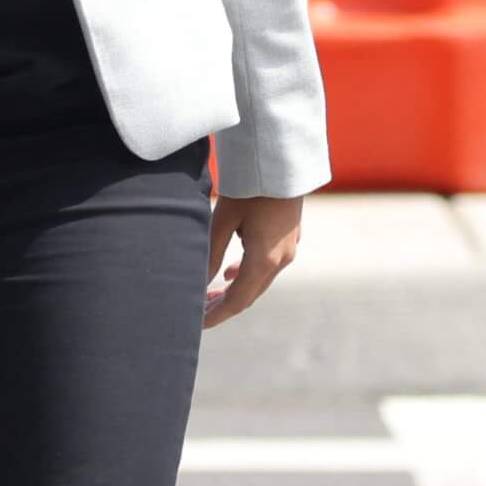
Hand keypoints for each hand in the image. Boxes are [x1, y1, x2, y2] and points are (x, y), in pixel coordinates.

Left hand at [203, 193, 301, 327]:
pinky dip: (247, 275)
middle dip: (223, 306)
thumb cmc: (249, 187)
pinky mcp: (289, 238)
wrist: (282, 161)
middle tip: (197, 313)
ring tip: (209, 295)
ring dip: (235, 290)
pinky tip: (231, 273)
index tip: (197, 324)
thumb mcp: (223, 219)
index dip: (217, 314)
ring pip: (259, 281)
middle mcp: (281, 259)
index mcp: (265, 259)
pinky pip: (267, 266)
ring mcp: (288, 249)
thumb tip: (198, 284)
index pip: (238, 300)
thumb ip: (211, 253)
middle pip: (250, 294)